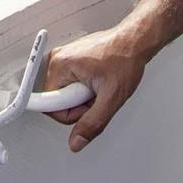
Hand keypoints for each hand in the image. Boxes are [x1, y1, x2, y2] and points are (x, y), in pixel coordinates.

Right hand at [40, 26, 149, 153]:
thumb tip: (76, 141)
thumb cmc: (124, 60)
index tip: (87, 105)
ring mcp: (63, 58)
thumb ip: (92, 123)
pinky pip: (69, 84)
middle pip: (57, 100)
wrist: (134, 42)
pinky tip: (97, 81)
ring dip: (82, 97)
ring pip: (64, 94)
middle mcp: (57, 60)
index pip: (48, 106)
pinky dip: (83, 88)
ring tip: (100, 86)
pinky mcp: (70, 60)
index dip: (70, 113)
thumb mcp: (111, 98)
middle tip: (98, 94)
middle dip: (78, 105)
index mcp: (60, 66)